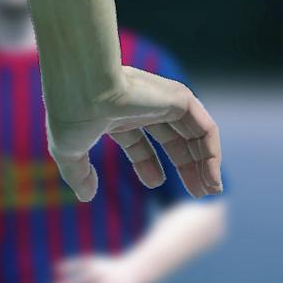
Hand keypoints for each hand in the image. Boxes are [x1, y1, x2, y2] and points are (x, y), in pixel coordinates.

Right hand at [49, 54, 222, 199]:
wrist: (83, 87)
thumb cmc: (71, 114)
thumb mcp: (69, 152)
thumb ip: (78, 174)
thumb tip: (86, 196)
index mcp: (117, 116)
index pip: (140, 141)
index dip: (149, 164)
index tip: (156, 183)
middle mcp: (142, 106)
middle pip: (173, 140)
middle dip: (186, 166)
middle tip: (197, 193)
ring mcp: (163, 101)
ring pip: (194, 135)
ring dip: (205, 163)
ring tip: (211, 190)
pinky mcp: (180, 99)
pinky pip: (206, 129)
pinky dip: (212, 154)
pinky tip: (211, 178)